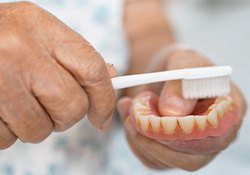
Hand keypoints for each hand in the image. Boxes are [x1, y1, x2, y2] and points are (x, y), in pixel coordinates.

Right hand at [0, 2, 115, 148]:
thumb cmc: (6, 38)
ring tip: (19, 103)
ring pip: (40, 129)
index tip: (102, 118)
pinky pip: (9, 139)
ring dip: (35, 125)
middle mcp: (20, 50)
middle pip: (71, 107)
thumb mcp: (41, 34)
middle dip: (65, 117)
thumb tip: (110, 77)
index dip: (104, 100)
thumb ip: (75, 56)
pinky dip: (10, 131)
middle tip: (50, 106)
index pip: (93, 70)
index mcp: (42, 28)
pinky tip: (2, 108)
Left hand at [117, 46, 245, 170]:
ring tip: (130, 107)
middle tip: (136, 114)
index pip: (219, 133)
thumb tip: (172, 112)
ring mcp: (191, 147)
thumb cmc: (178, 65)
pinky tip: (128, 116)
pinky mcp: (169, 152)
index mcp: (227, 110)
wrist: (161, 74)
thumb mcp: (181, 61)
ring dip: (141, 137)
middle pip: (192, 157)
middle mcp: (213, 135)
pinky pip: (150, 158)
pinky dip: (134, 140)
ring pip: (167, 160)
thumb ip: (179, 82)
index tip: (164, 117)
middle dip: (158, 138)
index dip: (191, 132)